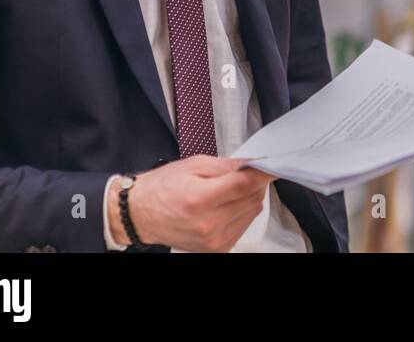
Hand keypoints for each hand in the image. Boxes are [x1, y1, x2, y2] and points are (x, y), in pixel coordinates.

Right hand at [107, 155, 276, 251]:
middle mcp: (208, 224)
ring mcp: (213, 240)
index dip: (263, 172)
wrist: (141, 214)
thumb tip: (255, 164)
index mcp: (200, 199)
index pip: (246, 184)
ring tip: (228, 190)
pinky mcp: (216, 249)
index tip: (272, 164)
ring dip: (249, 198)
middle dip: (254, 183)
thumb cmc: (164, 187)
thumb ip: (228, 166)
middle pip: (253, 198)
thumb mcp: (194, 165)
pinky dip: (242, 212)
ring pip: (252, 212)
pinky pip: (244, 226)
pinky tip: (226, 205)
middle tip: (243, 173)